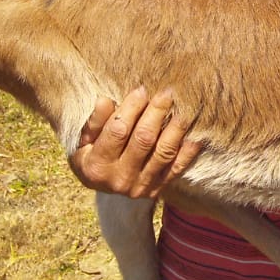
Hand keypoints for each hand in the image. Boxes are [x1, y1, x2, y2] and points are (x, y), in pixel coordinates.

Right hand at [68, 86, 200, 196]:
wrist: (101, 184)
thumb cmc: (90, 152)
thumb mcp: (83, 139)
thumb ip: (94, 121)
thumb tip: (105, 100)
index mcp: (96, 165)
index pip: (118, 131)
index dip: (131, 108)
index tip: (141, 89)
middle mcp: (119, 179)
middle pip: (144, 140)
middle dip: (157, 112)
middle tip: (167, 93)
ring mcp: (140, 187)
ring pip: (164, 153)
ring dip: (176, 129)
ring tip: (183, 109)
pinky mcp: (157, 189)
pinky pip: (177, 168)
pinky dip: (188, 151)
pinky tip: (196, 135)